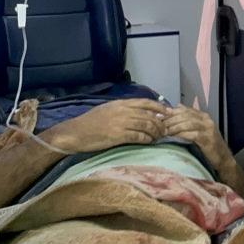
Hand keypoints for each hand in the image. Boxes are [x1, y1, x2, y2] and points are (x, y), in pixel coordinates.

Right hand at [40, 99, 167, 153]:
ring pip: (147, 126)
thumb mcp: (107, 109)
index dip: (159, 107)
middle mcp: (123, 111)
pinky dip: (147, 139)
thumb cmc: (90, 122)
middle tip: (165, 130)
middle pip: (149, 115)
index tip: (168, 113)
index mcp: (120, 103)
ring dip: (156, 132)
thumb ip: (123, 109)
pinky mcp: (119, 135)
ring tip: (158, 137)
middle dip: (160, 123)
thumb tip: (140, 112)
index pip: (145, 102)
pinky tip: (149, 142)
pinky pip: (139, 136)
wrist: (75, 133)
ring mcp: (121, 123)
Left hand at [162, 105, 232, 169]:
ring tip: (163, 132)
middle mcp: (207, 119)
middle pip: (185, 115)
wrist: (222, 159)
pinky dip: (181, 135)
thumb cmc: (206, 146)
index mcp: (203, 116)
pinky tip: (173, 138)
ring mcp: (209, 128)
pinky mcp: (208, 139)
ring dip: (174, 127)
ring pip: (188, 123)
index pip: (184, 109)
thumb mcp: (197, 131)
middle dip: (170, 120)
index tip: (158, 118)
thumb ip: (186, 122)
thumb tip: (171, 111)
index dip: (170, 113)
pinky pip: (193, 134)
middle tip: (158, 126)